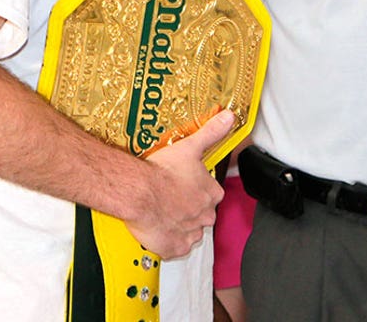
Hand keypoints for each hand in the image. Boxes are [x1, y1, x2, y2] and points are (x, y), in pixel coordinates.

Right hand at [125, 110, 234, 258]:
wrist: (138, 192)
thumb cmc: (161, 173)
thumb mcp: (190, 146)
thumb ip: (211, 132)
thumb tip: (228, 118)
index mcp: (211, 193)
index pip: (212, 194)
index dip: (197, 190)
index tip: (184, 186)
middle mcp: (204, 214)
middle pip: (202, 214)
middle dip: (189, 209)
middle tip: (171, 199)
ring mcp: (190, 233)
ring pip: (190, 232)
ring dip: (180, 225)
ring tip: (163, 213)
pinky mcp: (174, 248)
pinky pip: (176, 248)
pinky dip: (169, 242)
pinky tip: (160, 229)